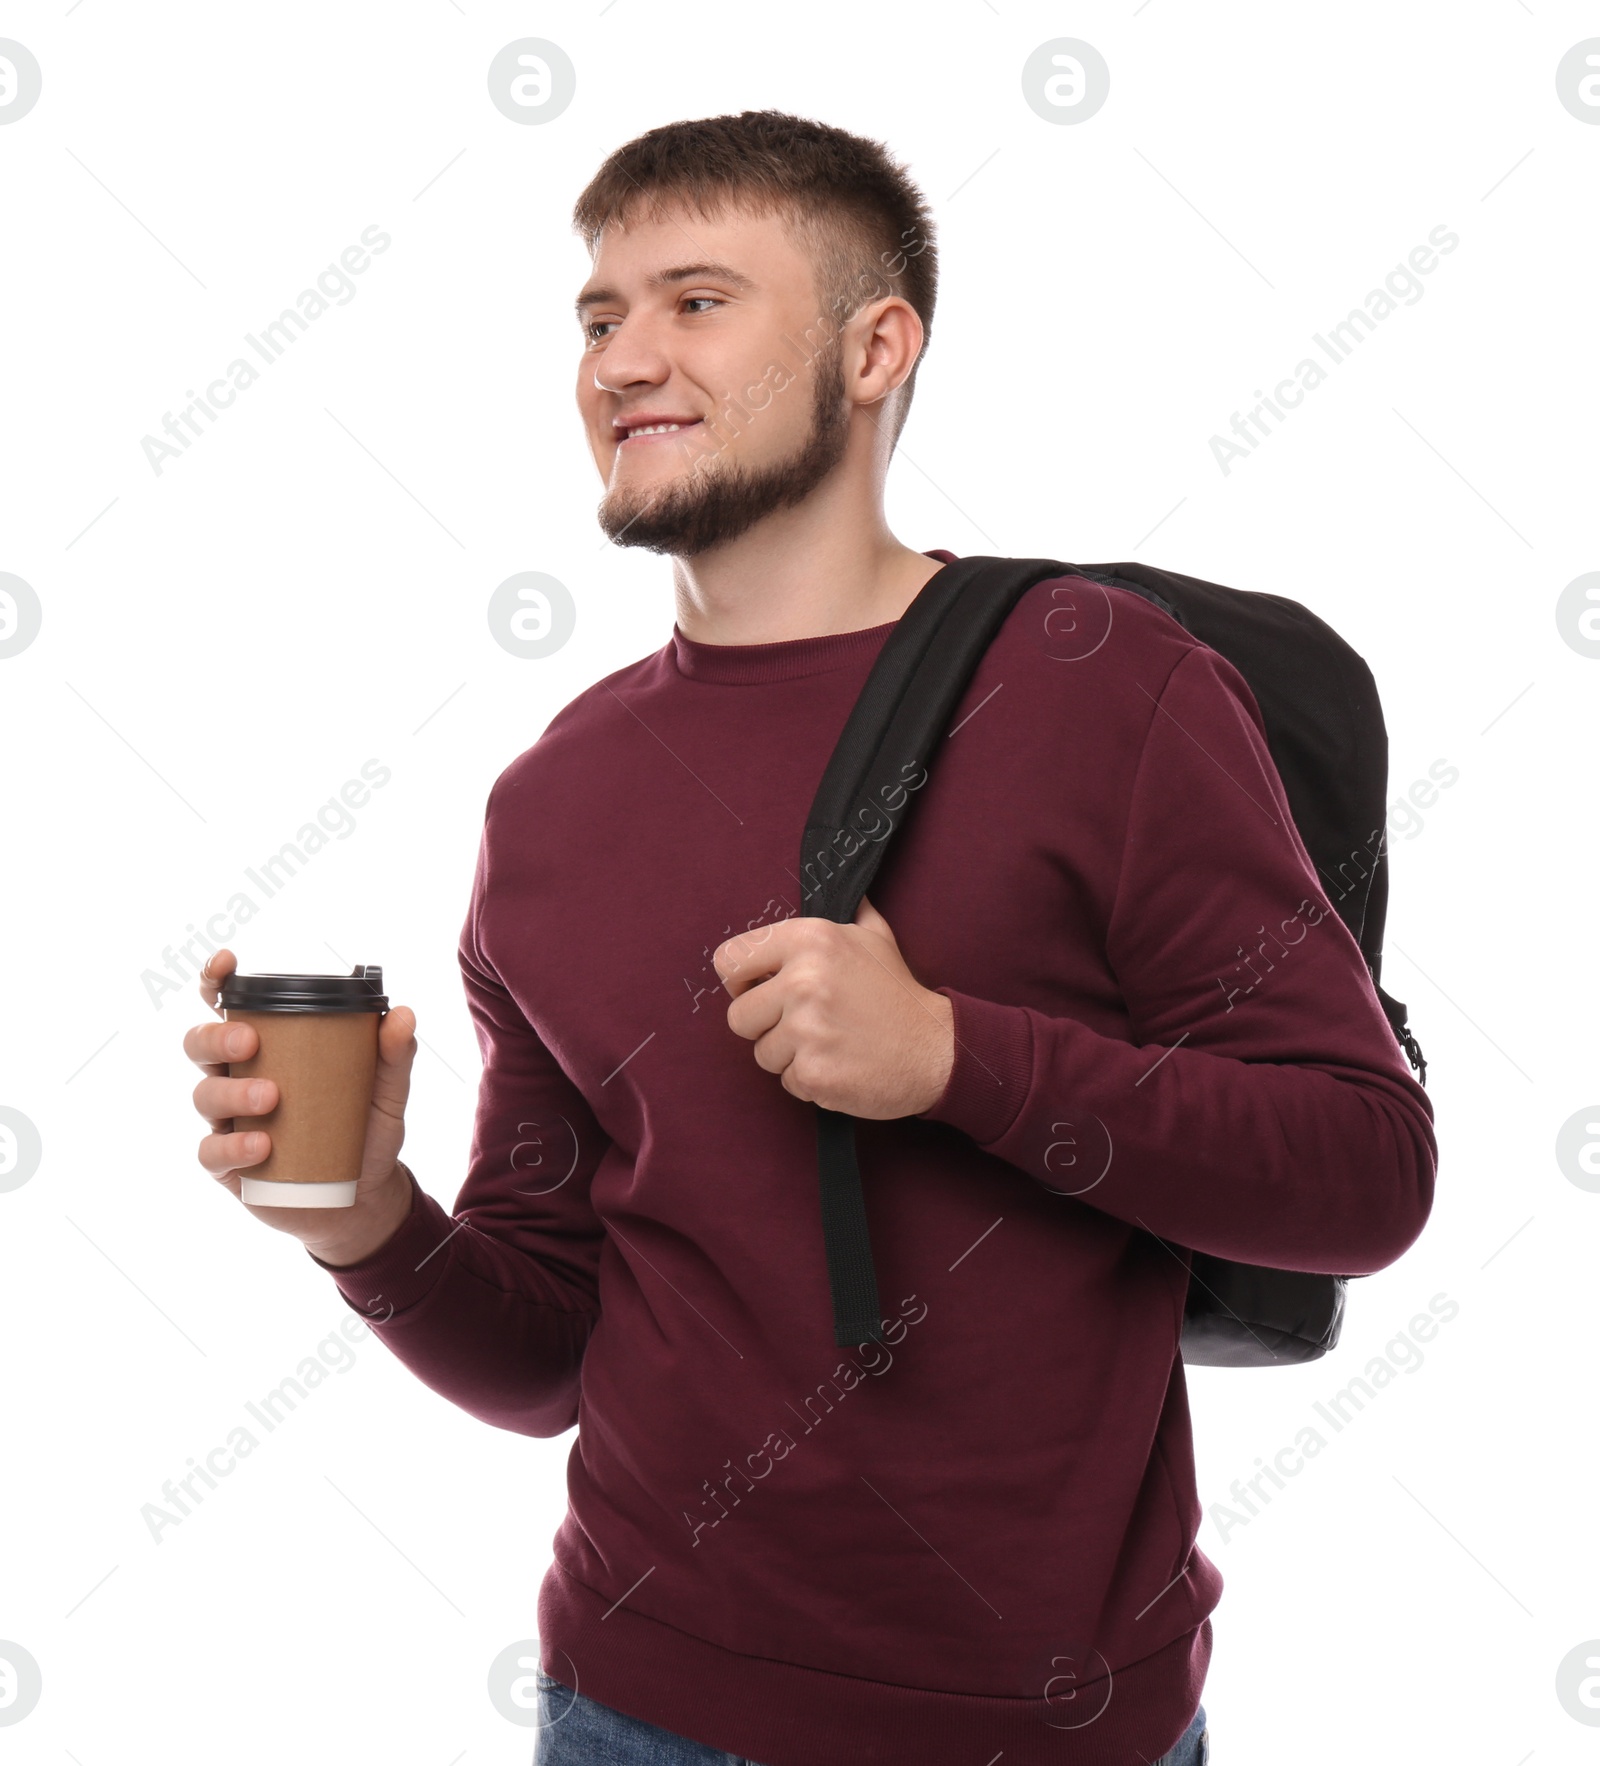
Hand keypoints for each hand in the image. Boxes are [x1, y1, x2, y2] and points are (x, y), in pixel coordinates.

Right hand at [184, 948, 417, 1262]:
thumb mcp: (385, 1093)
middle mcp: (239, 1077)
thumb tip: (402, 1014)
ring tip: (272, 1098)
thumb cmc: (364, 1133)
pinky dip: (232, 1146)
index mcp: (269, 1049)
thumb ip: (393, 1055)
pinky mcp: (227, 1166)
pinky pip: (211, 1151)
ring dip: (231, 1091)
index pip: (230, 1006)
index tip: (225, 964)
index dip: (216, 981)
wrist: (361, 1201)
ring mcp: (228, 1121)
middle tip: (251, 1042)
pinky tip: (261, 1146)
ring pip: (204, 1094)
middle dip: (217, 1036)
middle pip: (201, 1044)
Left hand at [714, 895, 954, 1118]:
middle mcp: (803, 980)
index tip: (757, 991)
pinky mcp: (813, 1072)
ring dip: (790, 1056)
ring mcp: (807, 1030)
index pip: (729, 960)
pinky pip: (786, 1082)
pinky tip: (840, 1064)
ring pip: (762, 1054)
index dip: (739, 981)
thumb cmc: (899, 995)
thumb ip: (849, 912)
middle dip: (764, 1026)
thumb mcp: (875, 938)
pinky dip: (810, 1080)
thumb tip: (846, 887)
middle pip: (737, 1016)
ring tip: (830, 1043)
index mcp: (810, 939)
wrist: (936, 1050)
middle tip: (802, 1026)